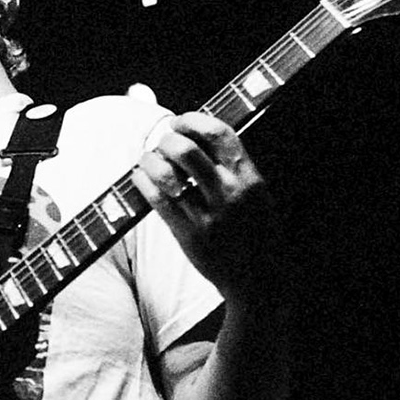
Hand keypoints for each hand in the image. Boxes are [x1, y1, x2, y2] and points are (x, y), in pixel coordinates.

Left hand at [132, 113, 293, 309]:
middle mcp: (228, 193)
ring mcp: (207, 215)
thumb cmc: (256, 232)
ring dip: (149, 160)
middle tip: (161, 143)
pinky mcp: (188, 235)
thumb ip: (234, 167)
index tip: (179, 121)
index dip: (192, 120)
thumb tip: (199, 137)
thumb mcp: (257, 194)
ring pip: (166, 174)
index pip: (219, 134)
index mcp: (249, 178)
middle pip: (187, 150)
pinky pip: (157, 200)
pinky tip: (140, 177)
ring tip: (147, 159)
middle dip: (167, 139)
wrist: (259, 279)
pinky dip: (143, 182)